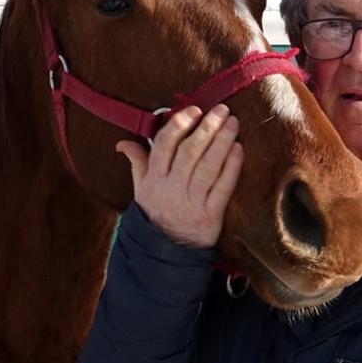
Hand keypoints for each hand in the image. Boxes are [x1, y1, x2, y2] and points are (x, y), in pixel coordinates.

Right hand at [117, 104, 242, 248]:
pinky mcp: (211, 216)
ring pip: (207, 167)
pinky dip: (231, 167)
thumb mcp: (141, 189)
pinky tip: (238, 149)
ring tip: (233, 123)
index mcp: (154, 179)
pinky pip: (222, 188)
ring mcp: (191, 202)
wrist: (167, 252)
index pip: (164, 145)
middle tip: (221, 110)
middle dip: (207, 128)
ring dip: (222, 142)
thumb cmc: (157, 213)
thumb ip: (137, 162)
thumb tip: (123, 143)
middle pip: (190, 152)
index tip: (194, 110)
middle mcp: (171, 189)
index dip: (179, 124)